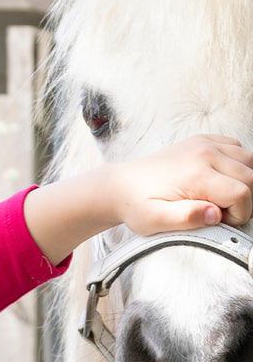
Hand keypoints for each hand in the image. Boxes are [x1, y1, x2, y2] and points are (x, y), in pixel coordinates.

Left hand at [23, 136, 252, 264]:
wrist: (121, 185)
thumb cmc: (136, 205)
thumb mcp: (155, 221)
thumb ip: (186, 218)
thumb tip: (215, 214)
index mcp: (197, 174)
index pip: (242, 193)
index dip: (239, 214)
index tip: (221, 222)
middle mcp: (205, 153)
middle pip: (250, 176)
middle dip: (244, 201)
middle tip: (220, 213)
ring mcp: (206, 143)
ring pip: (249, 160)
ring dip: (243, 182)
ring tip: (220, 198)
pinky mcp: (203, 139)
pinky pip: (237, 147)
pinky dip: (238, 165)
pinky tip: (220, 180)